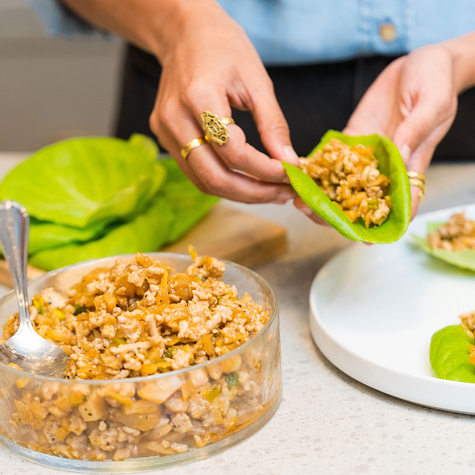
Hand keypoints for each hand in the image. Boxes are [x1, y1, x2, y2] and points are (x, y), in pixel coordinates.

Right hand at [149, 1, 298, 203]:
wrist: (183, 34)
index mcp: (199, 96)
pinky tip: (247, 181)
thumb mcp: (256, 80)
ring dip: (240, 193)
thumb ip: (273, 124)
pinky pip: (195, 172)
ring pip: (203, 182)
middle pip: (215, 177)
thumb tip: (289, 161)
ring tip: (269, 192)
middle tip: (282, 194)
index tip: (290, 173)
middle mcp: (175, 119)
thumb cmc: (222, 47)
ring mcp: (165, 131)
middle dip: (254, 192)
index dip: (265, 170)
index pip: (234, 152)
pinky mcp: (164, 137)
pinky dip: (223, 182)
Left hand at [295, 44, 458, 226]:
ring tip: (299, 198)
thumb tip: (397, 156)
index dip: (384, 224)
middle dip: (339, 212)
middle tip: (313, 214)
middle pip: (363, 199)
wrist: (422, 62)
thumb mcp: (431, 103)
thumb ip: (414, 130)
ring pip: (343, 183)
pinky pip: (334, 157)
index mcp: (411, 163)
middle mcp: (386, 164)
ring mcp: (368, 153)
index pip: (400, 202)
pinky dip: (317, 167)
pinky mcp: (353, 137)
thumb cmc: (437, 81)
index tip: (364, 238)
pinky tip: (298, 173)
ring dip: (322, 195)